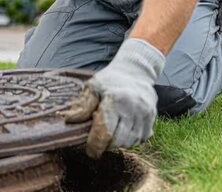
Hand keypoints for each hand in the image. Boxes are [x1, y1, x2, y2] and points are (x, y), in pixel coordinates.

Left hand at [63, 39, 164, 158]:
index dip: (95, 145)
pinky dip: (130, 140)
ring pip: (131, 141)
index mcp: (115, 99)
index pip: (105, 131)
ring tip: (109, 134)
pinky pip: (141, 138)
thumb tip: (69, 120)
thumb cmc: (109, 80)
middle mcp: (133, 107)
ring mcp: (145, 112)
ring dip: (118, 143)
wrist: (134, 71)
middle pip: (118, 140)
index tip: (90, 151)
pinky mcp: (152, 117)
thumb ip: (82, 105)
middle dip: (106, 145)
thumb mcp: (92, 87)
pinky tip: (122, 132)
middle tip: (98, 141)